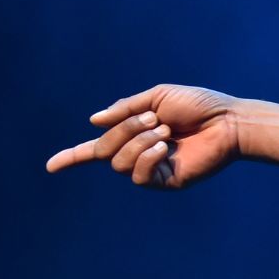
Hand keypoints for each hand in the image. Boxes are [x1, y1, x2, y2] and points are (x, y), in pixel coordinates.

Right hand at [45, 84, 242, 189]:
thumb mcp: (157, 97)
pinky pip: (138, 176)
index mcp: (134, 135)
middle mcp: (139, 154)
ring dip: (138, 142)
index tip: (51, 166)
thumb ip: (125, 109)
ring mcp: (151, 169)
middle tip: (154, 119)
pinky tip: (166, 147)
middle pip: (104, 151)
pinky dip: (146, 157)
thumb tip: (93, 121)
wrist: (228, 121)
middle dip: (123, 131)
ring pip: (118, 163)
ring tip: (165, 131)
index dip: (73, 157)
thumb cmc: (199, 106)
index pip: (97, 149)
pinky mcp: (165, 181)